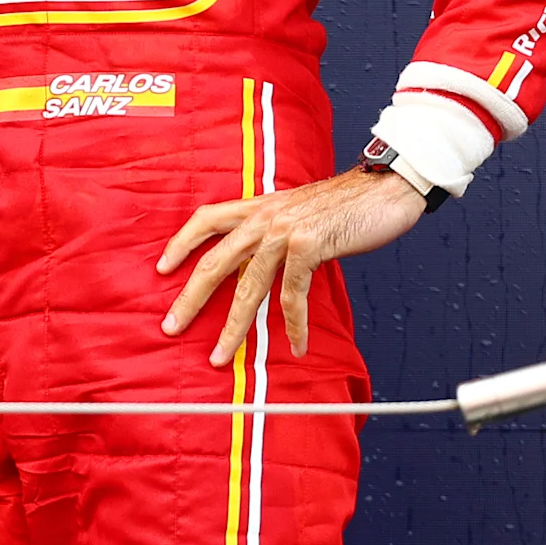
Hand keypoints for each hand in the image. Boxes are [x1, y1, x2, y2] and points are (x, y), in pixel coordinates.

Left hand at [157, 168, 425, 366]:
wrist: (383, 189)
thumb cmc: (344, 205)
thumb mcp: (297, 211)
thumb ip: (274, 231)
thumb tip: (259, 260)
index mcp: (257, 207)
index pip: (205, 219)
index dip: (181, 243)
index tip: (162, 268)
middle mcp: (263, 218)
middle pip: (214, 262)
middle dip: (190, 298)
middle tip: (170, 326)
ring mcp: (284, 232)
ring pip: (248, 287)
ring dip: (233, 326)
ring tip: (220, 355)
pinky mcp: (309, 247)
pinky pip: (292, 294)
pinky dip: (294, 324)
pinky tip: (297, 345)